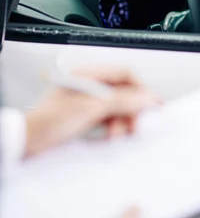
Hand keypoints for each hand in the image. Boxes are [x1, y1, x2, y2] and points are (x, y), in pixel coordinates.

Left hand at [25, 67, 158, 157]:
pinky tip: (115, 136)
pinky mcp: (87, 118)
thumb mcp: (89, 108)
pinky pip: (110, 120)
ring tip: (121, 133)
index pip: (125, 74)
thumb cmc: (48, 121)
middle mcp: (92, 86)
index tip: (153, 103)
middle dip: (133, 109)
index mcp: (90, 75)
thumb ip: (120, 101)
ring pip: (119, 108)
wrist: (27, 142)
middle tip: (140, 124)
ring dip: (124, 121)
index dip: (142, 88)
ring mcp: (89, 102)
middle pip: (124, 93)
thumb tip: (146, 98)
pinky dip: (116, 128)